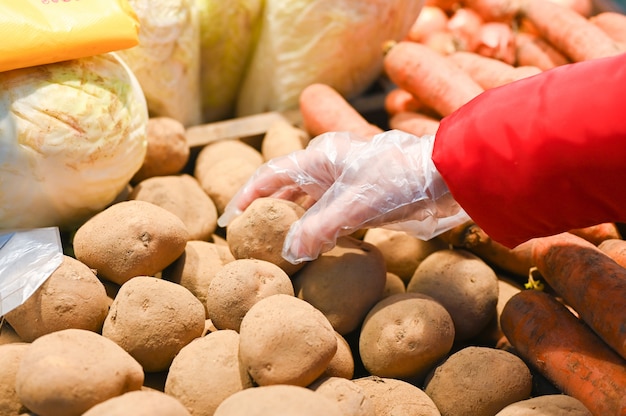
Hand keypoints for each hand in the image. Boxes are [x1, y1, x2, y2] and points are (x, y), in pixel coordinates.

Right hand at [218, 130, 468, 263]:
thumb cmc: (400, 179)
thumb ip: (321, 227)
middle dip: (267, 210)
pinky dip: (316, 228)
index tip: (231, 219)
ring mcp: (344, 182)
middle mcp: (328, 166)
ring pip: (307, 202)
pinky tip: (312, 244)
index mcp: (320, 157)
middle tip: (249, 235)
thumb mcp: (356, 204)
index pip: (271, 175)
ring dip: (292, 221)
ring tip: (275, 243)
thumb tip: (291, 251)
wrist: (444, 175)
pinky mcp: (361, 197)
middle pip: (286, 188)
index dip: (248, 195)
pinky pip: (328, 213)